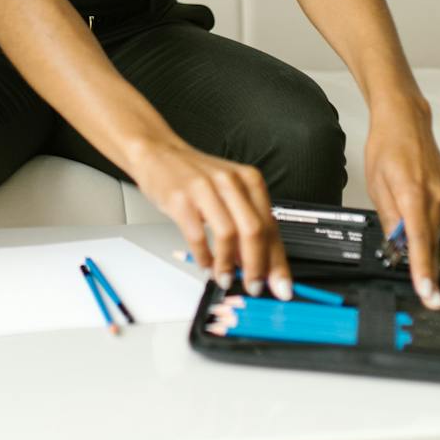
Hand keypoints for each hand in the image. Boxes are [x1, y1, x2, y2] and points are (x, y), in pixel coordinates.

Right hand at [128, 136, 295, 300]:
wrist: (159, 153)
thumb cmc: (196, 176)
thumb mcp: (229, 191)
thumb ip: (246, 222)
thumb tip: (261, 262)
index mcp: (249, 180)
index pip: (272, 226)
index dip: (277, 261)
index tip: (281, 285)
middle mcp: (230, 182)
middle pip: (254, 230)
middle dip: (257, 266)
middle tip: (254, 286)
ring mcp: (205, 189)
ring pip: (228, 234)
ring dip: (228, 264)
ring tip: (225, 277)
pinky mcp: (181, 199)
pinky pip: (198, 235)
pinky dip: (204, 257)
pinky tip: (205, 264)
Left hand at [364, 94, 439, 310]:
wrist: (406, 121)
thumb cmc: (387, 147)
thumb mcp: (376, 185)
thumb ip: (388, 219)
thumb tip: (397, 245)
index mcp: (413, 194)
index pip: (420, 242)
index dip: (423, 271)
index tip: (429, 293)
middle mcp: (436, 196)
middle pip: (430, 242)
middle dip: (420, 260)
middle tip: (414, 274)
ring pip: (434, 232)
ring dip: (420, 237)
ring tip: (402, 216)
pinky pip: (438, 219)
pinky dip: (426, 223)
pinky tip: (413, 208)